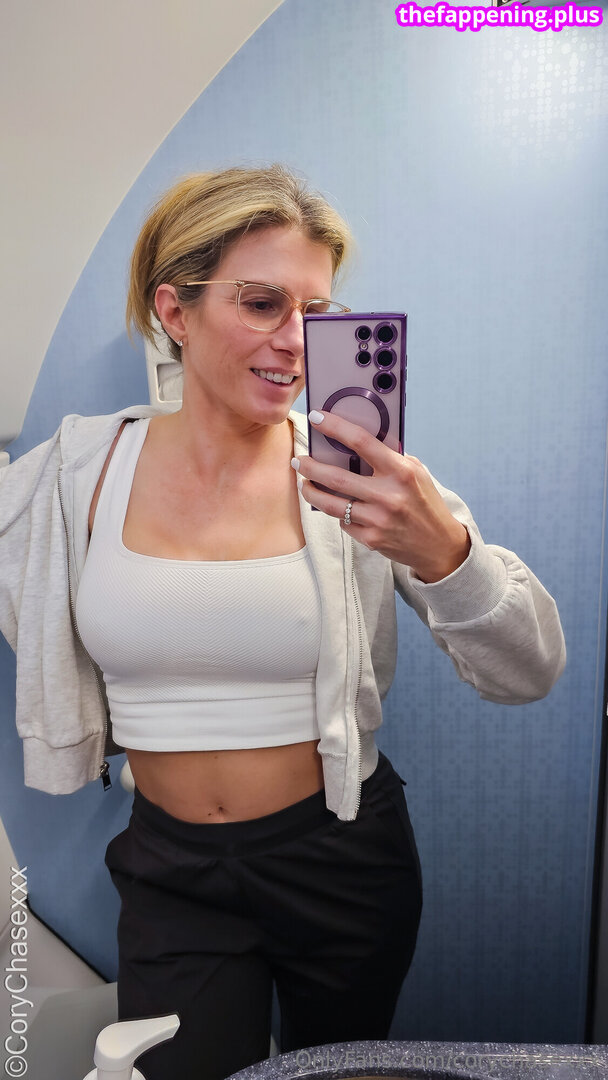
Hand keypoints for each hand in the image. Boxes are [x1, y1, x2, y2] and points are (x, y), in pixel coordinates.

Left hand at [292, 410, 470, 582]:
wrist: (439, 544)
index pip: (362, 442)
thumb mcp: (416, 472)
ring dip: (310, 491)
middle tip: (299, 459)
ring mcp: (378, 519)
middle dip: (310, 466)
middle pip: (336, 477)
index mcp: (401, 471)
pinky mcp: (371, 539)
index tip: (317, 418)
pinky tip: (334, 505)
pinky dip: (337, 512)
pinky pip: (343, 522)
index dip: (336, 427)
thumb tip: (356, 440)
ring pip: (331, 503)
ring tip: (303, 482)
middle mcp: (388, 495)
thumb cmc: (424, 502)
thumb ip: (389, 457)